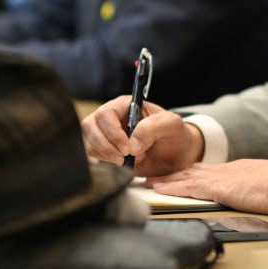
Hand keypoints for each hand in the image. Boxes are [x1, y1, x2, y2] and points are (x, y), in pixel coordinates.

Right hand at [81, 97, 203, 176]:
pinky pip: (95, 154)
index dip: (112, 131)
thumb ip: (153, 127)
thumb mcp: (171, 124)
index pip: (106, 113)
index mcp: (126, 105)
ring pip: (90, 140)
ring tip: (125, 161)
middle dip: (104, 144)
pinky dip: (105, 161)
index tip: (127, 148)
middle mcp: (113, 117)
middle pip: (90, 125)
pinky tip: (122, 163)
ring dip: (104, 154)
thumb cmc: (174, 134)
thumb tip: (132, 144)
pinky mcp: (108, 149)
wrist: (177, 154)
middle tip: (123, 158)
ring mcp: (108, 133)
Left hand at [148, 160, 267, 215]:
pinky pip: (189, 187)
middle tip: (153, 177)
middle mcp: (224, 170)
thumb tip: (252, 196)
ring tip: (148, 183)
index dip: (189, 173)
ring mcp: (220, 178)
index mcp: (236, 170)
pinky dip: (172, 187)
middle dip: (172, 175)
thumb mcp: (264, 184)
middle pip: (192, 171)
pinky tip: (159, 189)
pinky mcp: (218, 188)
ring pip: (186, 177)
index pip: (207, 171)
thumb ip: (253, 188)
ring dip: (165, 180)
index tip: (177, 176)